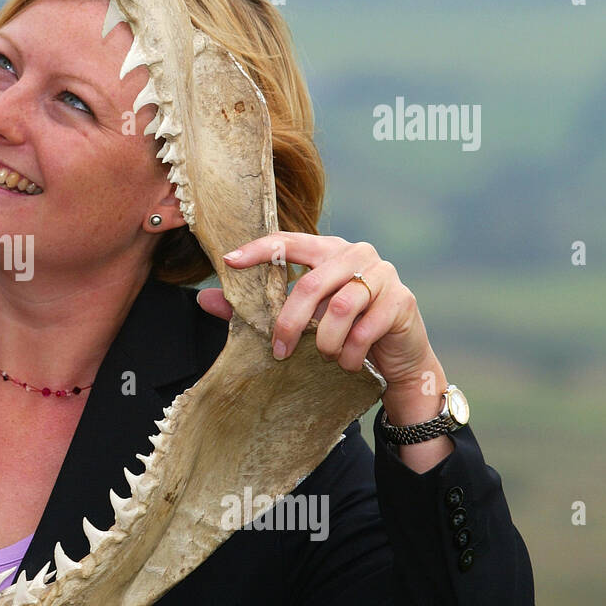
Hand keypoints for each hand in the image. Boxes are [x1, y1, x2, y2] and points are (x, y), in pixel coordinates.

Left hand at [195, 232, 436, 388]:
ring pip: (339, 310)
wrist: (397, 359)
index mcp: (328, 249)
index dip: (259, 250)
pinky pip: (364, 331)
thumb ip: (256, 308)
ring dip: (325, 343)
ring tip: (326, 357)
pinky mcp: (401, 301)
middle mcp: (357, 253)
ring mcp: (384, 274)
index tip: (229, 262)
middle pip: (309, 284)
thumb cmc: (342, 332)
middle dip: (290, 323)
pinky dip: (350, 354)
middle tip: (278, 351)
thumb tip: (204, 299)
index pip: (289, 241)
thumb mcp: (301, 318)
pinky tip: (348, 364)